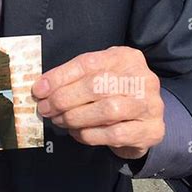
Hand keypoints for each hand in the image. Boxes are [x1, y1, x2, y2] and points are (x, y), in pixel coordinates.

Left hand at [31, 47, 163, 159]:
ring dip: (75, 117)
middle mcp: (142, 78)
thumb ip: (73, 78)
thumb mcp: (97, 76)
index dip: (60, 77)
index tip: (39, 90)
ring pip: (107, 110)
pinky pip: (115, 134)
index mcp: (126, 57)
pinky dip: (90, 134)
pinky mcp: (152, 130)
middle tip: (46, 109)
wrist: (144, 122)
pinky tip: (77, 133)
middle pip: (97, 86)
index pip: (88, 63)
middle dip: (64, 98)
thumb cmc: (113, 94)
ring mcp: (150, 105)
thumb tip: (42, 88)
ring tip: (59, 120)